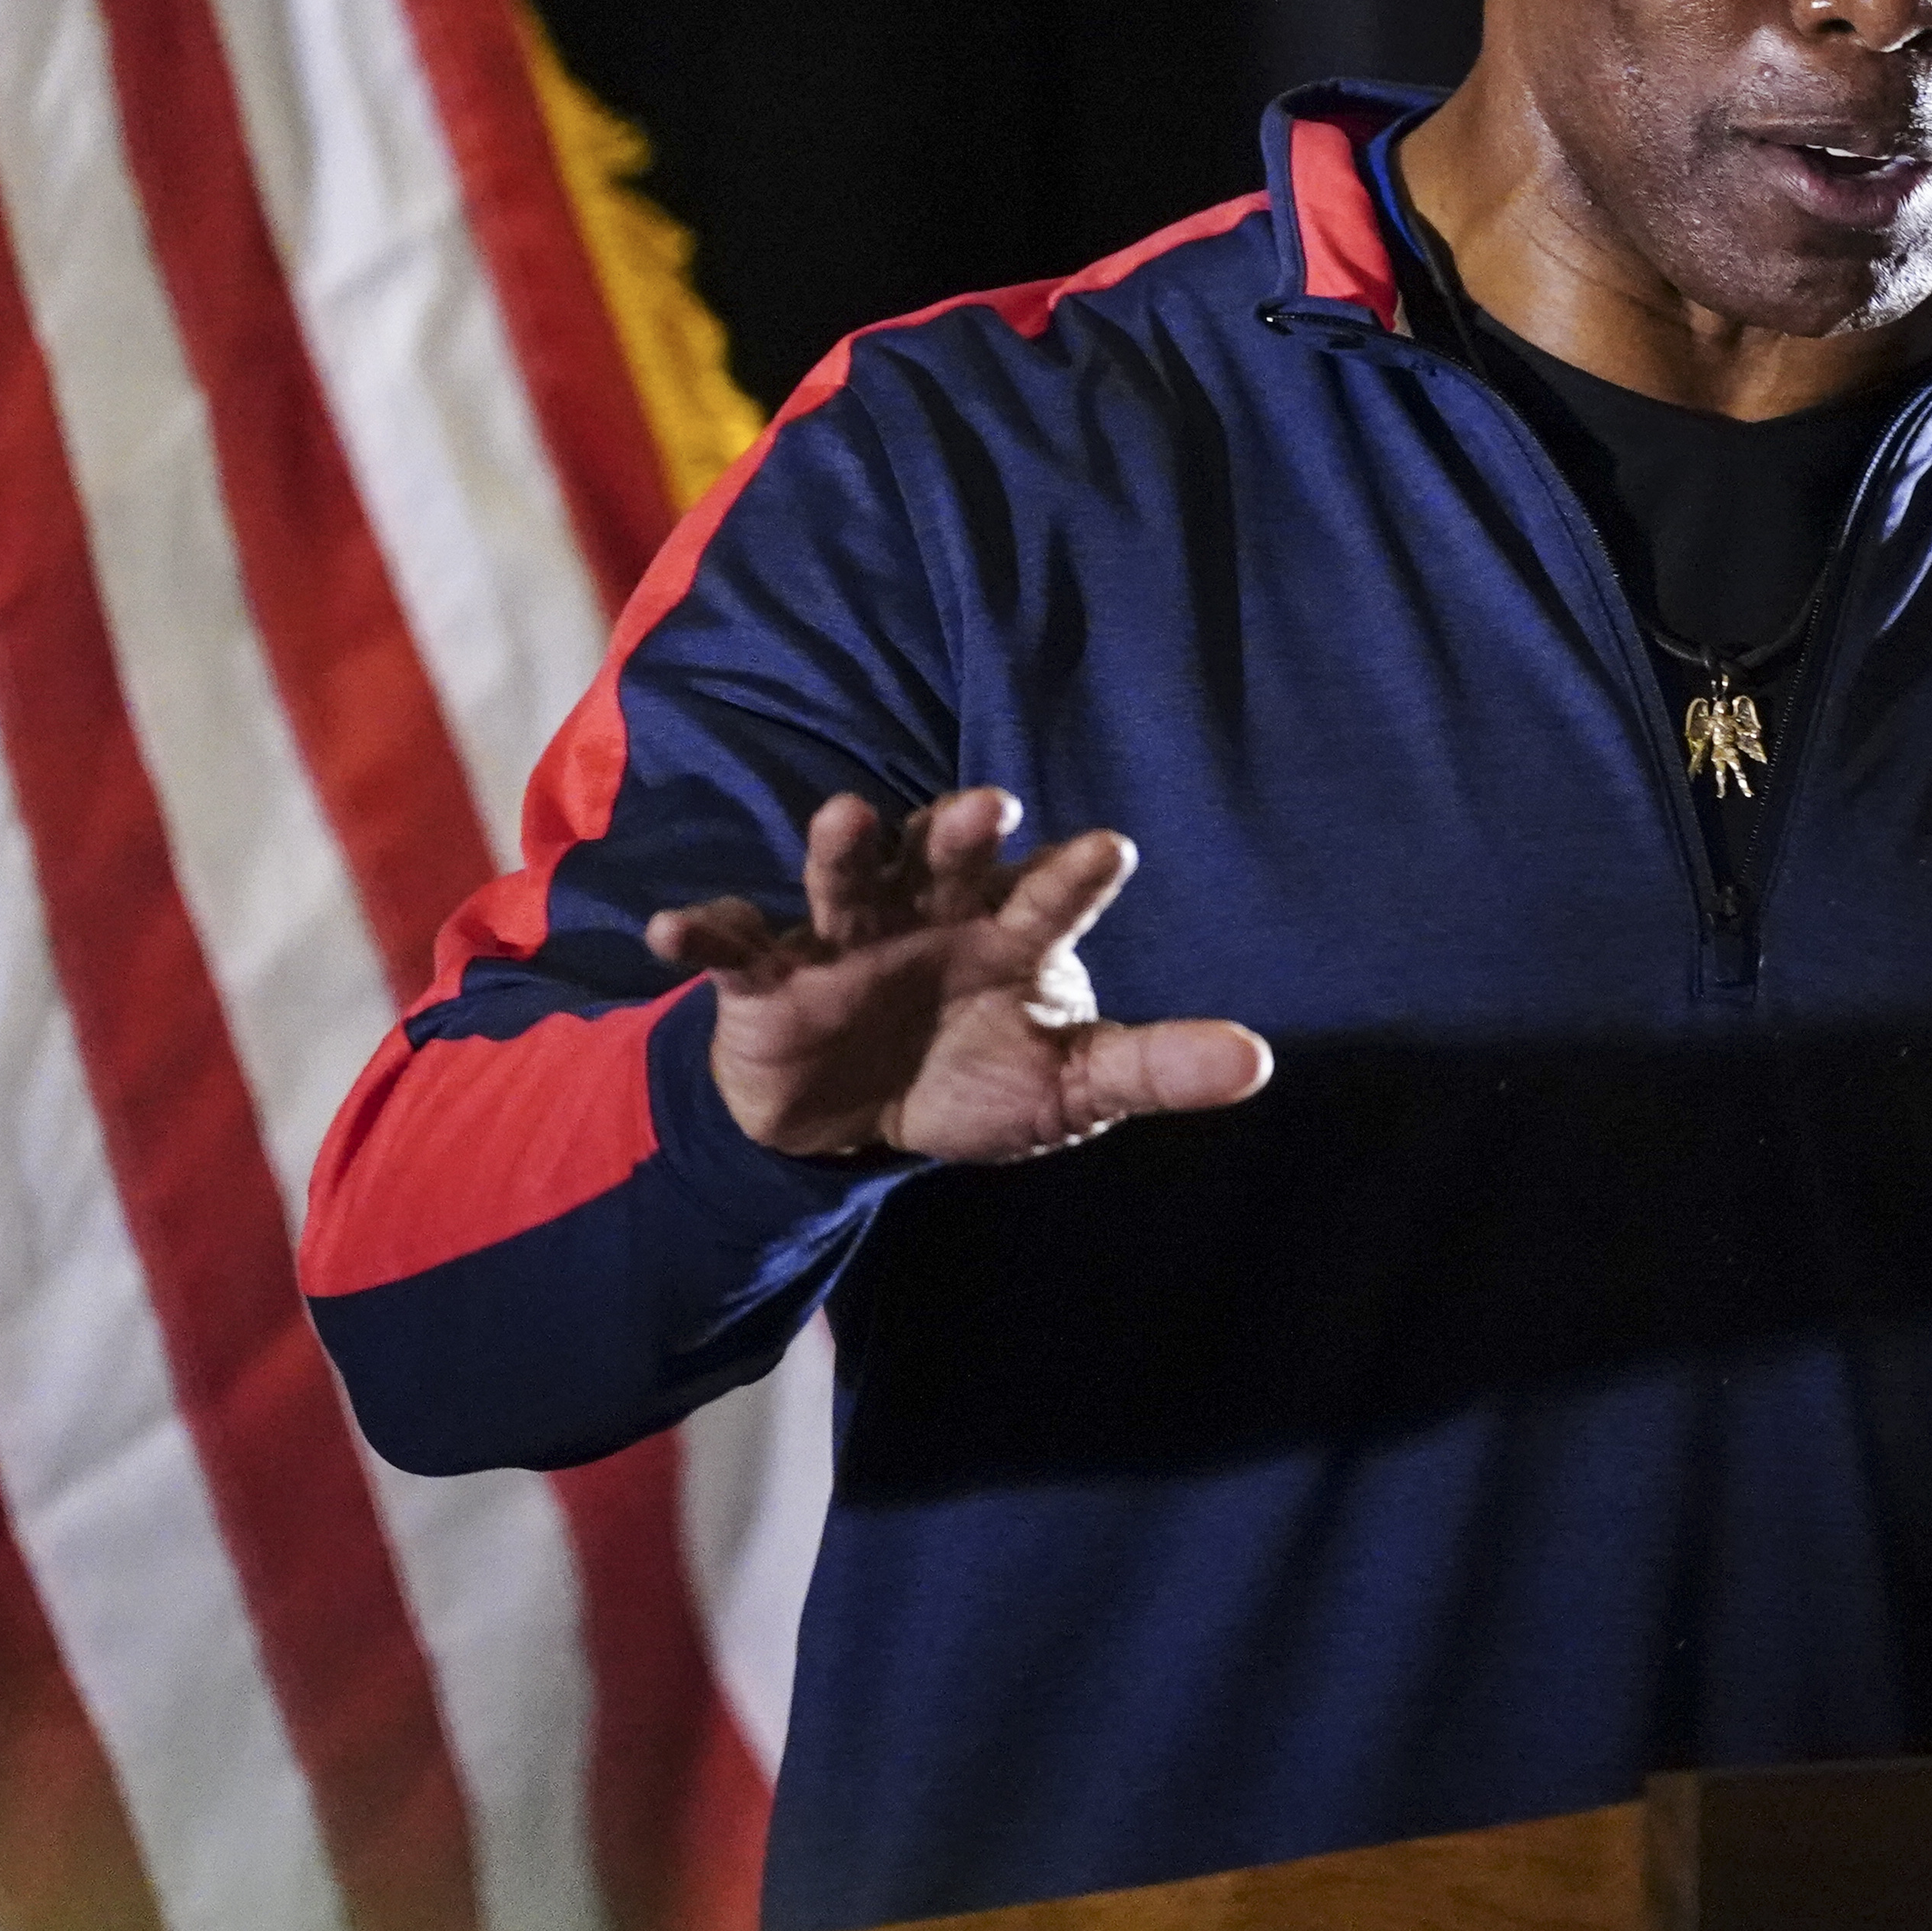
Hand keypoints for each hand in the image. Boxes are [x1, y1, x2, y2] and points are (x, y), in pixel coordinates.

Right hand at [644, 789, 1271, 1162]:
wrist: (856, 1125)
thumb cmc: (974, 1079)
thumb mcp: (1068, 1086)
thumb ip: (1151, 1066)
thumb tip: (1259, 1063)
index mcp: (1007, 931)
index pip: (1048, 896)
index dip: (1075, 875)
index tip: (1112, 850)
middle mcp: (928, 915)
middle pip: (946, 859)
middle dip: (962, 833)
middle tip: (992, 805)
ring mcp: (844, 938)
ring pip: (845, 879)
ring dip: (843, 848)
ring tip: (844, 817)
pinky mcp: (768, 977)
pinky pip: (732, 948)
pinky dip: (701, 934)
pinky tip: (672, 932)